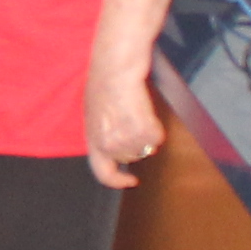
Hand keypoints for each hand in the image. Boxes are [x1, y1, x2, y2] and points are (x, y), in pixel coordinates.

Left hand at [86, 73, 163, 190]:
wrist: (114, 68)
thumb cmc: (104, 85)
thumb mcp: (94, 115)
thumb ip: (102, 135)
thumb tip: (114, 150)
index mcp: (92, 140)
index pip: (103, 174)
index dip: (118, 181)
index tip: (131, 180)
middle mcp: (108, 145)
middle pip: (132, 157)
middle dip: (135, 142)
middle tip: (131, 119)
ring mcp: (126, 140)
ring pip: (146, 147)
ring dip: (145, 132)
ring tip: (135, 111)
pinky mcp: (143, 131)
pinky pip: (158, 137)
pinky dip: (155, 125)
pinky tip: (144, 110)